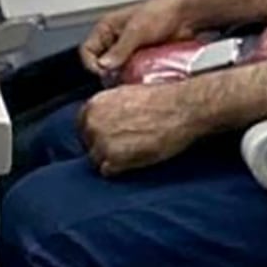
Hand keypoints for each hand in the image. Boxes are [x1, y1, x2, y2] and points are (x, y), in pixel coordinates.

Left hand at [78, 81, 210, 173]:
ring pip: (97, 159)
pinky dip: (121, 168)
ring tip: (134, 152)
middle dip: (104, 146)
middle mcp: (93, 122)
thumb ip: (111, 108)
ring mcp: (102, 142)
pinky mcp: (115, 159)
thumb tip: (109, 120)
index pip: (84, 126)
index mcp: (94, 104)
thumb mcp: (128, 95)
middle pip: (89, 144)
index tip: (112, 136)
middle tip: (126, 145)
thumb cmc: (164, 100)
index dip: (99, 132)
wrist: (182, 108)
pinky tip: (136, 159)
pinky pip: (108, 171)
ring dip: (112, 158)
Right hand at [80, 0, 195, 74]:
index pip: (87, 52)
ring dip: (125, 77)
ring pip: (119, 72)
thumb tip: (104, 66)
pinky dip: (138, 78)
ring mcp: (129, 52)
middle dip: (110, 74)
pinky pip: (134, 74)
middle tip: (120, 78)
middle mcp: (115, 42)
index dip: (92, 64)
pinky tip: (144, 78)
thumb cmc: (160, 11)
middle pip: (103, 65)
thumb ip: (120, 49)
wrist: (186, 14)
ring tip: (134, 77)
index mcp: (106, 29)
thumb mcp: (136, 30)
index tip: (104, 73)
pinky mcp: (143, 60)